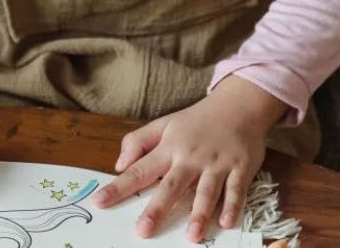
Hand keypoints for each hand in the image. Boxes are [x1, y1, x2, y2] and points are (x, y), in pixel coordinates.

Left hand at [92, 76, 287, 242]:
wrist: (238, 105)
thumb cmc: (197, 121)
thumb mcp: (163, 124)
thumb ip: (138, 142)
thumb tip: (119, 165)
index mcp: (168, 148)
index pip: (138, 170)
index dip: (118, 187)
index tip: (99, 202)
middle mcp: (190, 158)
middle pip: (171, 186)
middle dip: (157, 209)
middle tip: (143, 231)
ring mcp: (216, 163)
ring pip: (206, 191)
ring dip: (199, 214)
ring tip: (191, 236)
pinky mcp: (240, 168)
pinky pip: (236, 190)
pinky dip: (232, 206)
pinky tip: (226, 223)